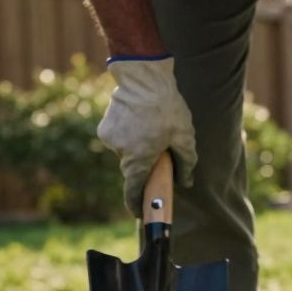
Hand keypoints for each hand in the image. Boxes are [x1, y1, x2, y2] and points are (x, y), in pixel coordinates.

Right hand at [97, 56, 196, 213]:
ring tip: (153, 127)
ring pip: (127, 152)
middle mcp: (120, 152)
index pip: (134, 190)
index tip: (140, 212)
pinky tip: (141, 120)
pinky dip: (130, 135)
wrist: (143, 77)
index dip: (136, 204)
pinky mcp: (104, 127)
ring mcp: (110, 139)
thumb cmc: (167, 108)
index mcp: (139, 159)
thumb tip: (185, 182)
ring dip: (139, 146)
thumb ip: (186, 164)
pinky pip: (120, 139)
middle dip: (147, 164)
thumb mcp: (185, 138)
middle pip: (134, 169)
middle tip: (162, 148)